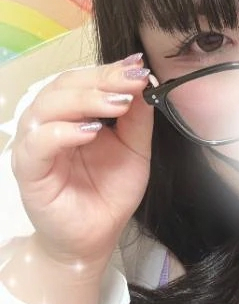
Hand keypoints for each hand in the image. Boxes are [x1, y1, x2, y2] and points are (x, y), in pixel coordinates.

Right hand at [10, 54, 154, 266]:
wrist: (95, 237)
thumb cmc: (109, 193)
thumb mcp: (134, 151)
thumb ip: (138, 118)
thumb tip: (144, 80)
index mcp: (71, 113)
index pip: (84, 80)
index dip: (110, 70)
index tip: (137, 66)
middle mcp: (48, 122)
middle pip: (64, 85)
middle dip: (101, 80)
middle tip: (132, 81)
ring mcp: (35, 144)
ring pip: (48, 106)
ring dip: (84, 100)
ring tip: (117, 104)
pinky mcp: (28, 169)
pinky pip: (38, 143)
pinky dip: (62, 132)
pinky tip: (89, 132)